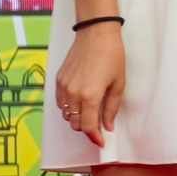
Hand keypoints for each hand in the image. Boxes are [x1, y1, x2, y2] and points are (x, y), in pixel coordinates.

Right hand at [52, 21, 123, 146]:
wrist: (96, 33)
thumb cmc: (111, 55)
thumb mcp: (118, 84)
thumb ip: (111, 108)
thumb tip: (108, 126)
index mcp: (89, 96)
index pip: (88, 127)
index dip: (95, 138)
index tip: (101, 142)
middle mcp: (73, 94)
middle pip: (75, 124)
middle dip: (87, 129)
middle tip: (99, 126)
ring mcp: (63, 87)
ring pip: (66, 115)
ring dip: (77, 119)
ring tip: (90, 113)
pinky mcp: (58, 80)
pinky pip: (60, 103)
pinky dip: (68, 108)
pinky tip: (80, 102)